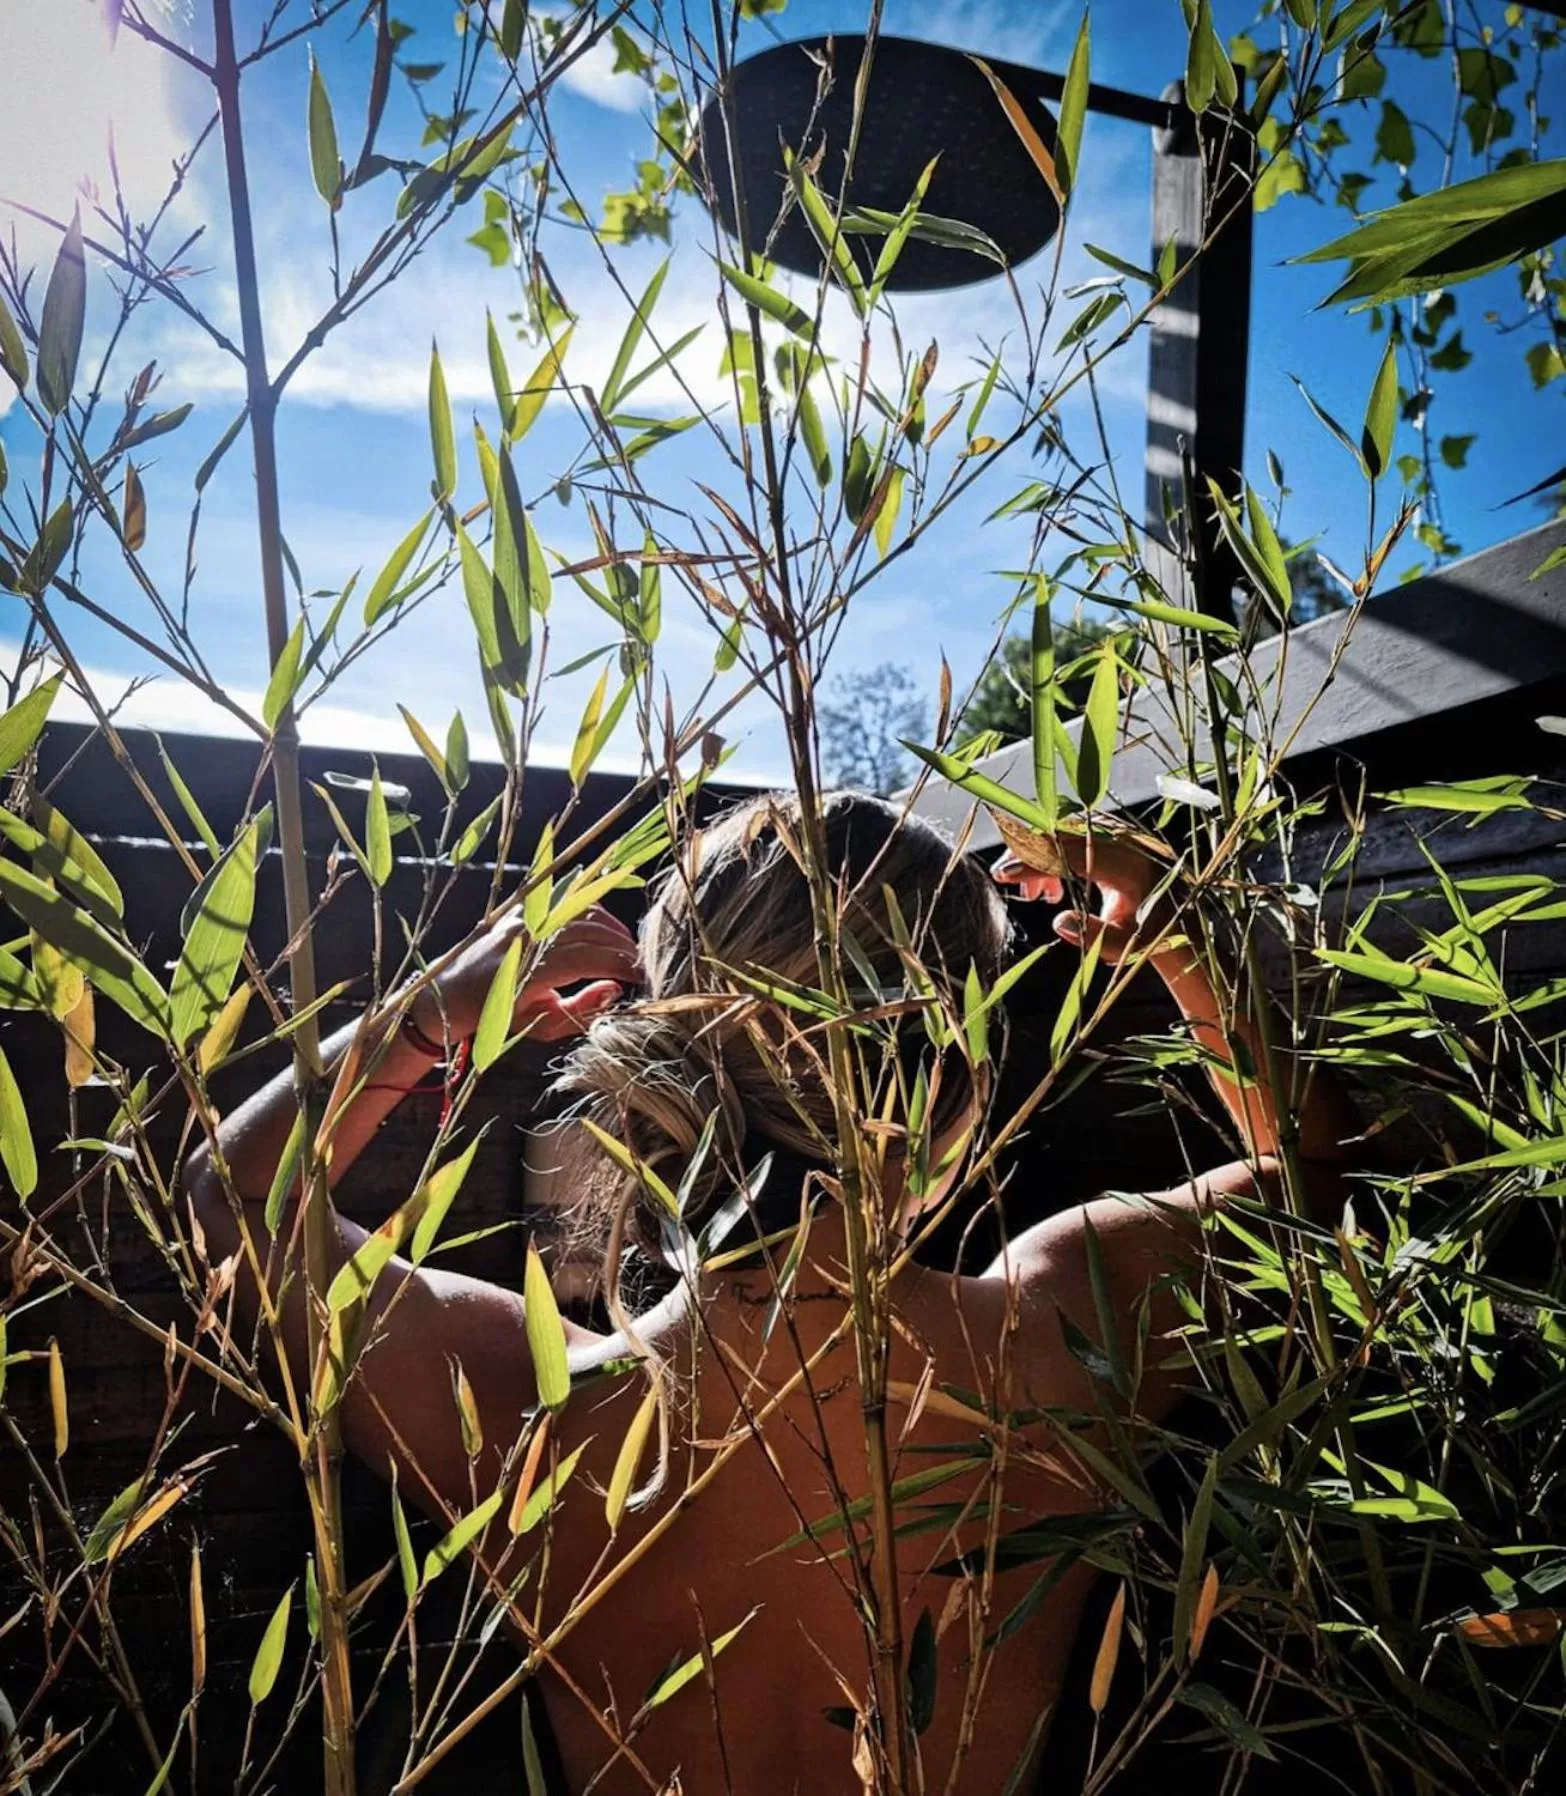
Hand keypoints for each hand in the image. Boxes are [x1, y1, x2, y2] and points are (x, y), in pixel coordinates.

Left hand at [417, 905, 639, 1043]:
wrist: (453, 993)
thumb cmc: (498, 1017)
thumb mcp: (541, 1025)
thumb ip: (582, 1009)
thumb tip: (615, 988)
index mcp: (528, 970)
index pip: (588, 958)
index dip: (620, 965)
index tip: (640, 977)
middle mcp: (527, 937)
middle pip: (590, 930)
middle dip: (622, 946)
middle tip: (640, 964)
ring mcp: (524, 918)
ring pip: (582, 910)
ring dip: (611, 927)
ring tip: (626, 949)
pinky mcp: (523, 908)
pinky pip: (566, 899)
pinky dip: (592, 910)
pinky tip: (605, 928)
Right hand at [992, 828, 1168, 964]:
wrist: (1181, 920)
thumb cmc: (1151, 936)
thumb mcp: (1124, 944)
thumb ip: (1095, 936)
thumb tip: (1059, 922)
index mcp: (1129, 866)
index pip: (1070, 853)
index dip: (1034, 862)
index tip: (1005, 875)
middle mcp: (1125, 841)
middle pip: (1062, 832)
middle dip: (1028, 853)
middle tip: (1007, 880)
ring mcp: (1119, 833)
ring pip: (1065, 829)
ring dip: (1039, 853)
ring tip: (1036, 895)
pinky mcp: (1114, 833)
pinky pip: (1074, 831)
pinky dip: (1053, 851)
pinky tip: (1052, 887)